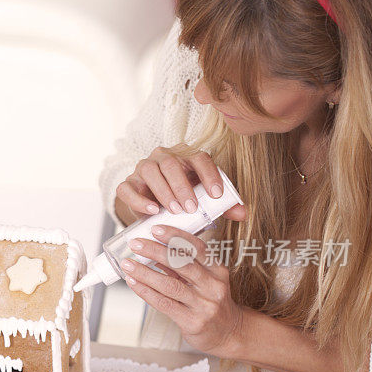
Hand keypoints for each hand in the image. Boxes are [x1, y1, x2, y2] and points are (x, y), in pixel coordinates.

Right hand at [116, 144, 246, 220]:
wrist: (154, 210)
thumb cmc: (183, 202)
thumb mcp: (203, 202)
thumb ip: (223, 207)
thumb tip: (243, 213)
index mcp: (186, 157)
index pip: (199, 158)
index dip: (209, 175)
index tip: (217, 195)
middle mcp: (163, 157)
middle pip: (171, 163)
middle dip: (182, 186)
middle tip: (191, 207)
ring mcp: (143, 169)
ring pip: (150, 171)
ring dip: (163, 191)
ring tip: (174, 210)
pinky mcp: (127, 184)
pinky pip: (128, 188)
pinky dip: (138, 200)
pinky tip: (151, 211)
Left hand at [119, 225, 244, 355]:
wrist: (228, 333)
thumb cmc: (210, 302)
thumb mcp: (205, 280)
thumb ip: (182, 266)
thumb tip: (153, 249)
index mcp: (217, 270)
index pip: (197, 248)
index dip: (176, 236)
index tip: (155, 228)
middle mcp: (213, 286)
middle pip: (182, 264)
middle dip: (155, 251)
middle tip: (135, 244)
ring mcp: (204, 305)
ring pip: (170, 285)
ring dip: (145, 273)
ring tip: (128, 264)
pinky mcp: (193, 322)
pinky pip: (164, 303)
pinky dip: (146, 292)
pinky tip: (134, 283)